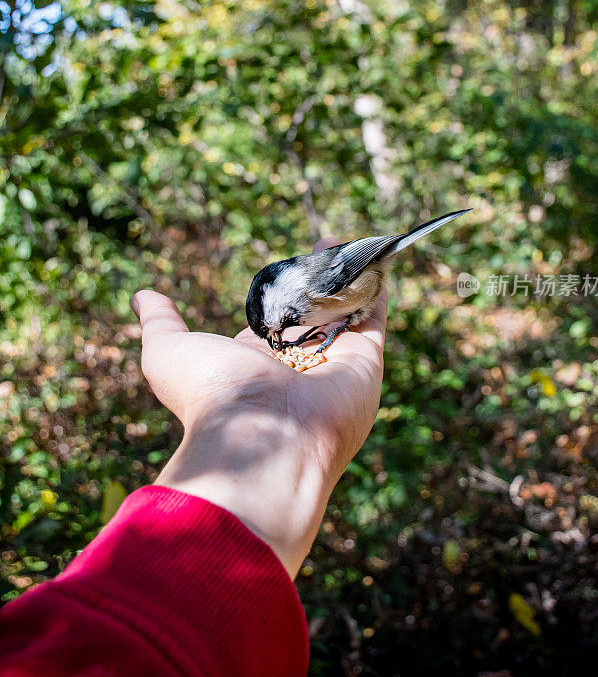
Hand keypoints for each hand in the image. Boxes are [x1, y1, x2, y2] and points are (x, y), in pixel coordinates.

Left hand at [130, 239, 386, 577]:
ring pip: (345, 313)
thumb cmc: (211, 393)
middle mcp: (298, 365)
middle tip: (325, 243)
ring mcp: (333, 364)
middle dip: (320, 279)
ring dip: (349, 278)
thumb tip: (143, 297)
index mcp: (257, 362)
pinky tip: (375, 260)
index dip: (282, 289)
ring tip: (349, 242)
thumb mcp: (169, 352)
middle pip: (314, 314)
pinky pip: (372, 319)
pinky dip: (376, 290)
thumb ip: (161, 322)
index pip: (274, 320)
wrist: (262, 434)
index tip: (286, 261)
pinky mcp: (365, 362)